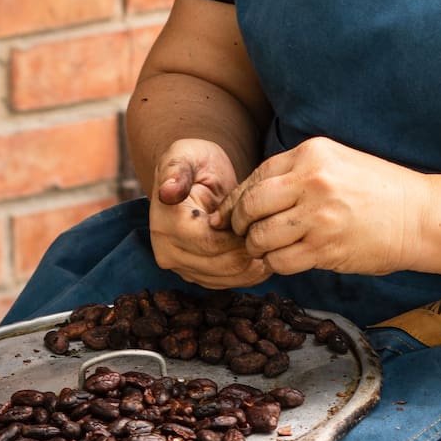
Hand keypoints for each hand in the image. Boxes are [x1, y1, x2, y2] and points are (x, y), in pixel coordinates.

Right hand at [149, 139, 269, 287]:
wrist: (193, 176)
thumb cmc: (193, 161)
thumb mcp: (186, 156)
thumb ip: (177, 172)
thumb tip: (168, 192)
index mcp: (165, 224)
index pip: (208, 243)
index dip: (239, 237)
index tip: (262, 223)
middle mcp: (166, 251)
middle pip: (218, 265)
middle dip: (249, 252)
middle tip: (274, 237)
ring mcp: (180, 266)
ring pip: (224, 279)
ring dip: (252, 267)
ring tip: (274, 247)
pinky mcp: (194, 274)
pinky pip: (225, 283)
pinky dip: (248, 274)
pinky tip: (264, 258)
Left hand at [212, 136, 426, 277]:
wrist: (420, 216)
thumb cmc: (379, 191)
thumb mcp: (338, 161)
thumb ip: (299, 171)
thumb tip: (254, 194)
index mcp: (312, 154)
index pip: (257, 176)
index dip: (238, 199)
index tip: (231, 213)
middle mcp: (312, 181)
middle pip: (252, 205)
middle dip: (239, 223)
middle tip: (241, 233)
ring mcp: (319, 215)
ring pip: (262, 236)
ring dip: (256, 246)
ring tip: (263, 249)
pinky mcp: (326, 247)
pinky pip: (281, 260)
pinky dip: (275, 264)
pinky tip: (282, 260)